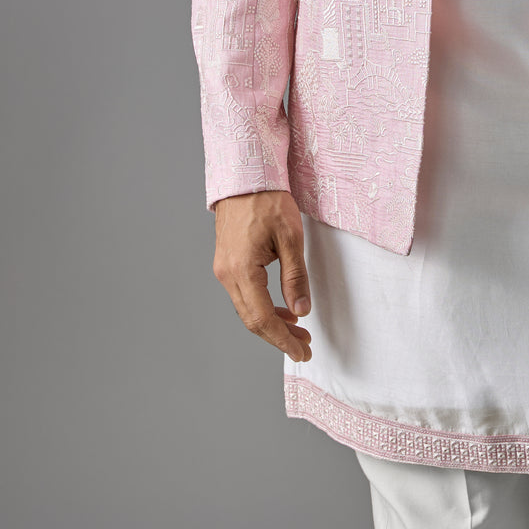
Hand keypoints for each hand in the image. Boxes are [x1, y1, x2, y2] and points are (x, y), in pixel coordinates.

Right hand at [212, 190, 312, 361]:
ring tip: (298, 330)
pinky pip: (244, 295)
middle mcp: (227, 275)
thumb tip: (301, 311)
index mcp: (242, 271)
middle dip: (279, 337)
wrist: (245, 176)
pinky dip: (262, 307)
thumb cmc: (268, 200)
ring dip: (271, 323)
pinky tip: (281, 309)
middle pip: (252, 320)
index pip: (262, 318)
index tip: (302, 351)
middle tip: (304, 346)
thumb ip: (295, 277)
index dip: (283, 339)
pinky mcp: (227, 263)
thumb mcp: (291, 237)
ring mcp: (224, 269)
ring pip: (247, 309)